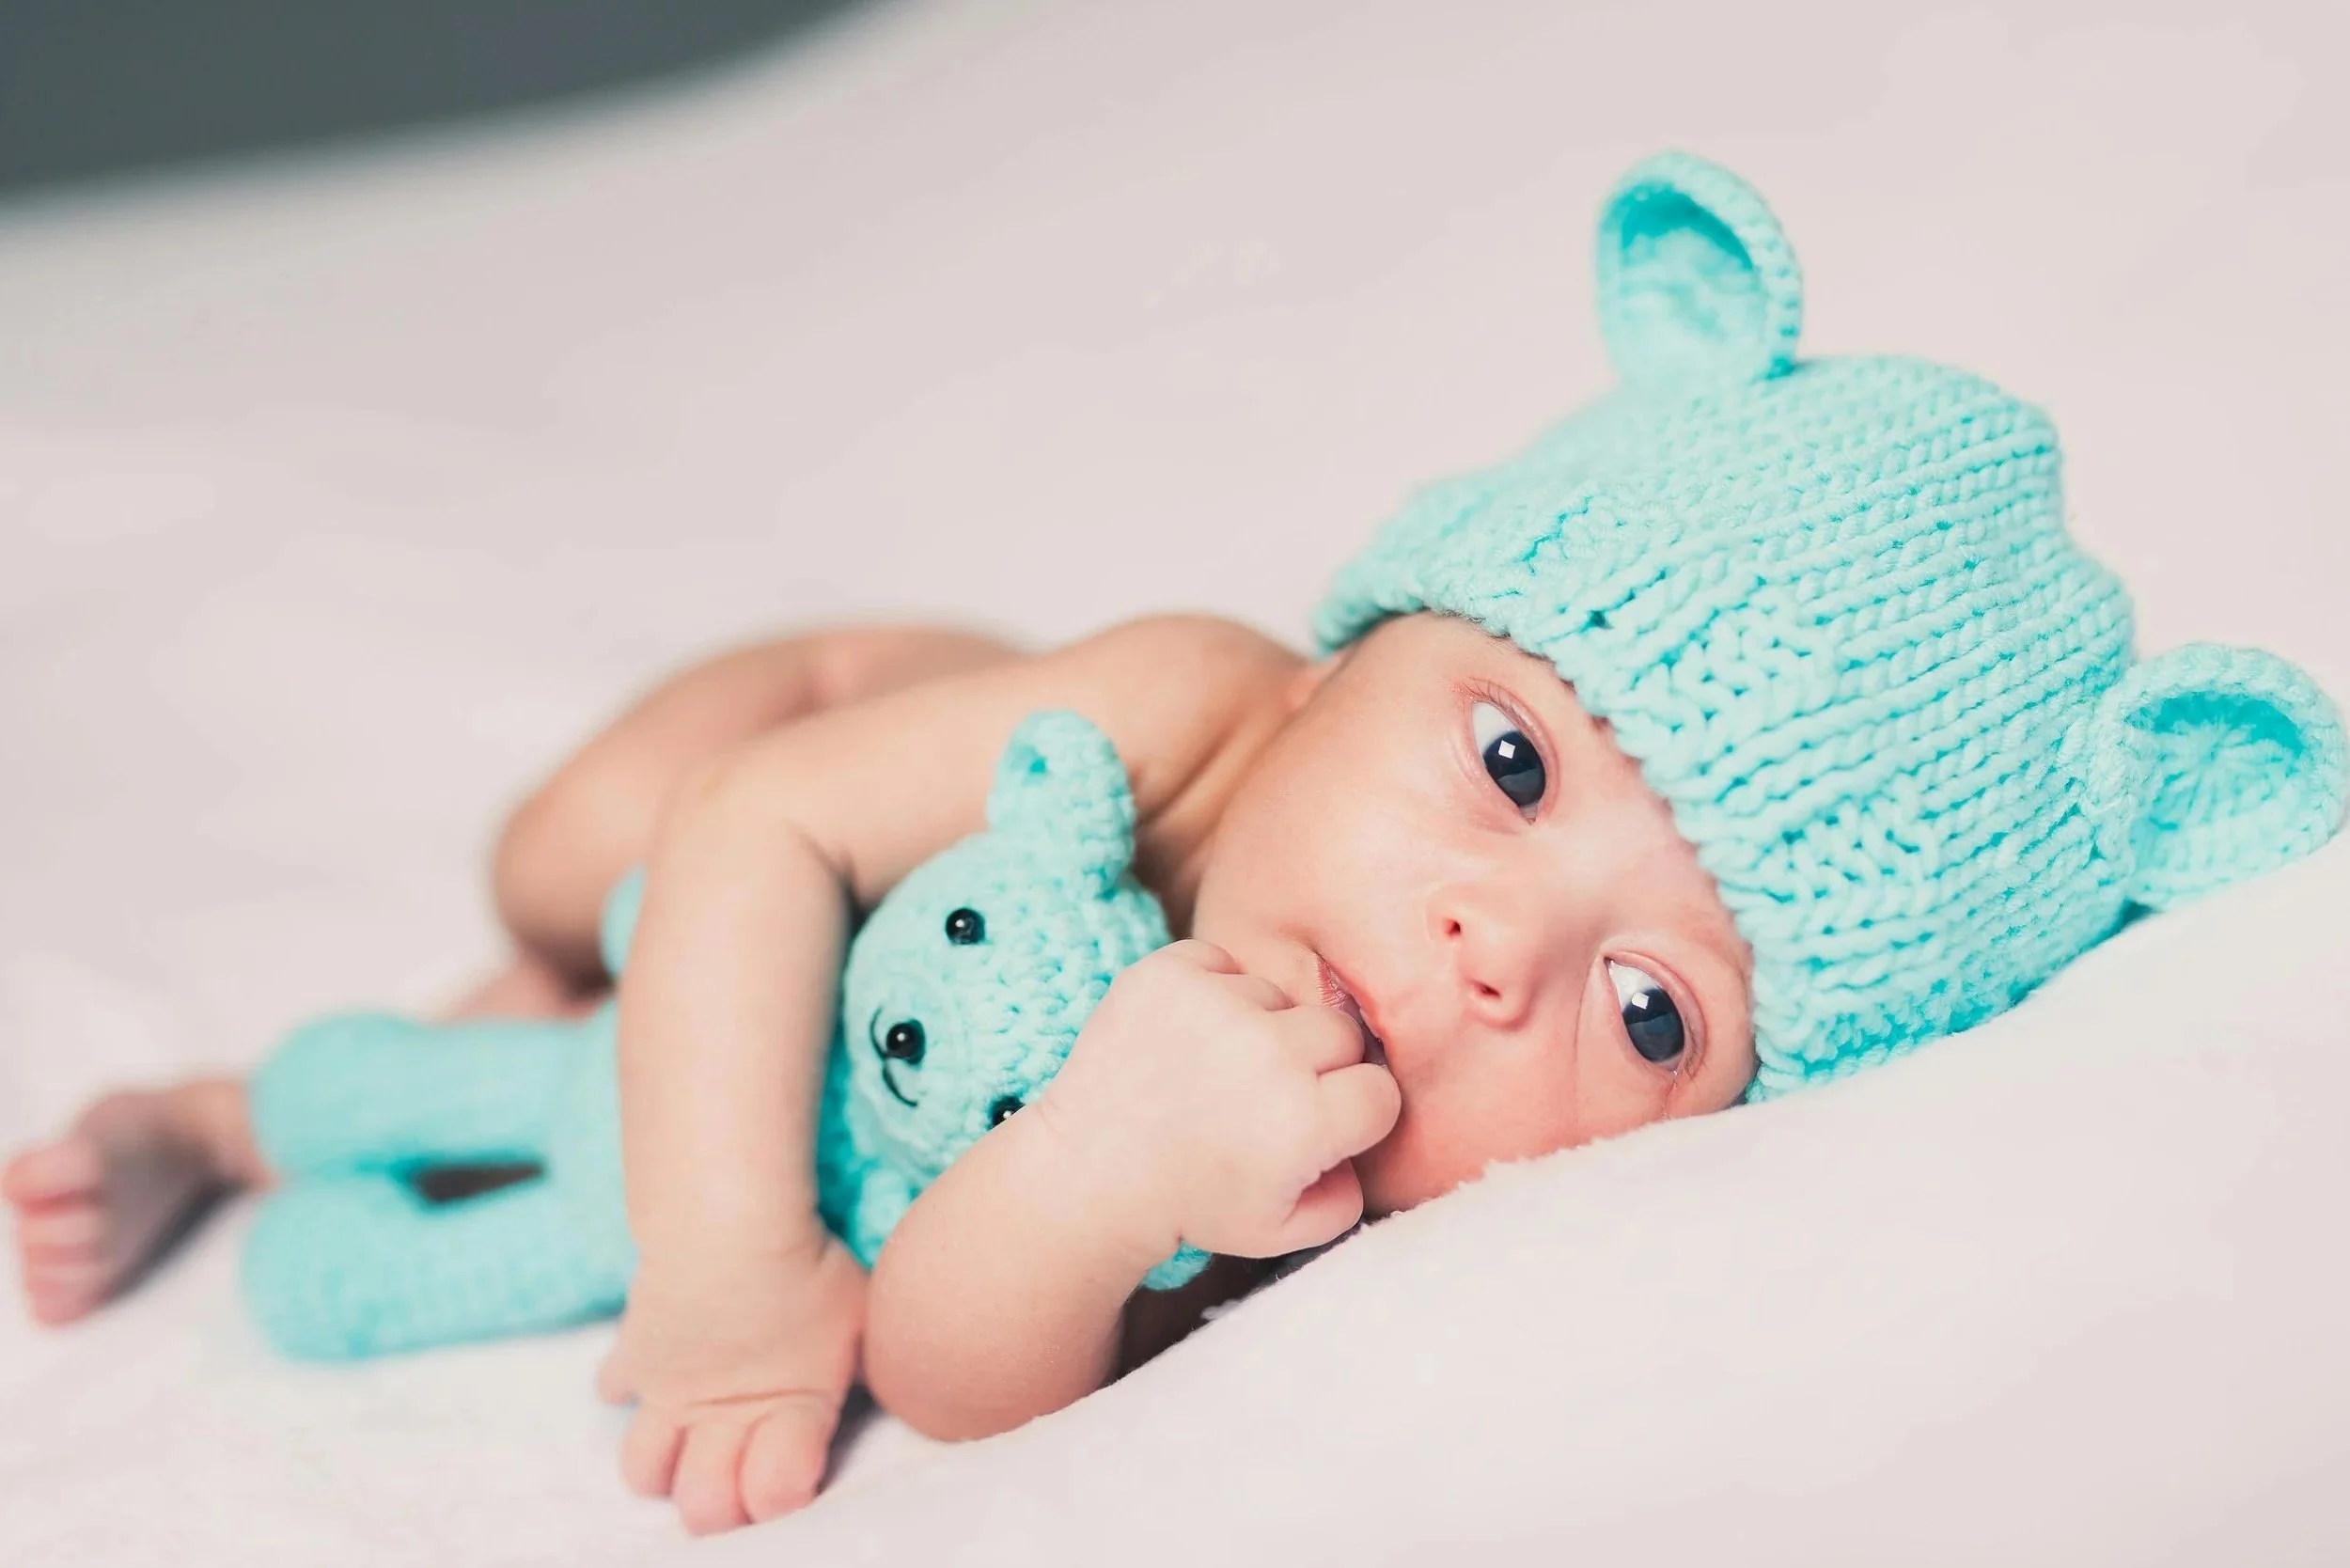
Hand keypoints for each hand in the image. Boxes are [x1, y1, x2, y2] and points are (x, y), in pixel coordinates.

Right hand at [596, 1227, 866, 1534]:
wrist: (729, 1226)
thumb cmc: (809, 1267)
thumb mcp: (860, 1316)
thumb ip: (863, 1359)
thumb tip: (887, 1369)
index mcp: (791, 1415)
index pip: (775, 1496)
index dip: (783, 1491)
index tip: (790, 1468)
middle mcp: (722, 1421)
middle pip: (703, 1507)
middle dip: (718, 1503)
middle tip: (735, 1469)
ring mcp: (670, 1394)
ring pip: (643, 1468)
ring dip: (663, 1463)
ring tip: (691, 1435)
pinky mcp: (634, 1356)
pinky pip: (614, 1388)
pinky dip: (630, 1382)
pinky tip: (664, 1360)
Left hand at [1031, 940, 1400, 1263]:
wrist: (1091, 1173)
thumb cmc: (1192, 1203)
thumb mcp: (1284, 1233)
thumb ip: (1348, 1196)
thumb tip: (1364, 1141)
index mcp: (1305, 1121)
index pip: (1379, 1091)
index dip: (1354, 1115)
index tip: (1319, 1128)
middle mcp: (1268, 1053)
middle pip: (1342, 1033)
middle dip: (1318, 1067)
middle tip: (1267, 1100)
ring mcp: (1215, 1005)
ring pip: (1281, 997)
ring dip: (1261, 1028)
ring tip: (1216, 1074)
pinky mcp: (1167, 973)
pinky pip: (1223, 962)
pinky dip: (1210, 993)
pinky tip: (1188, 1041)